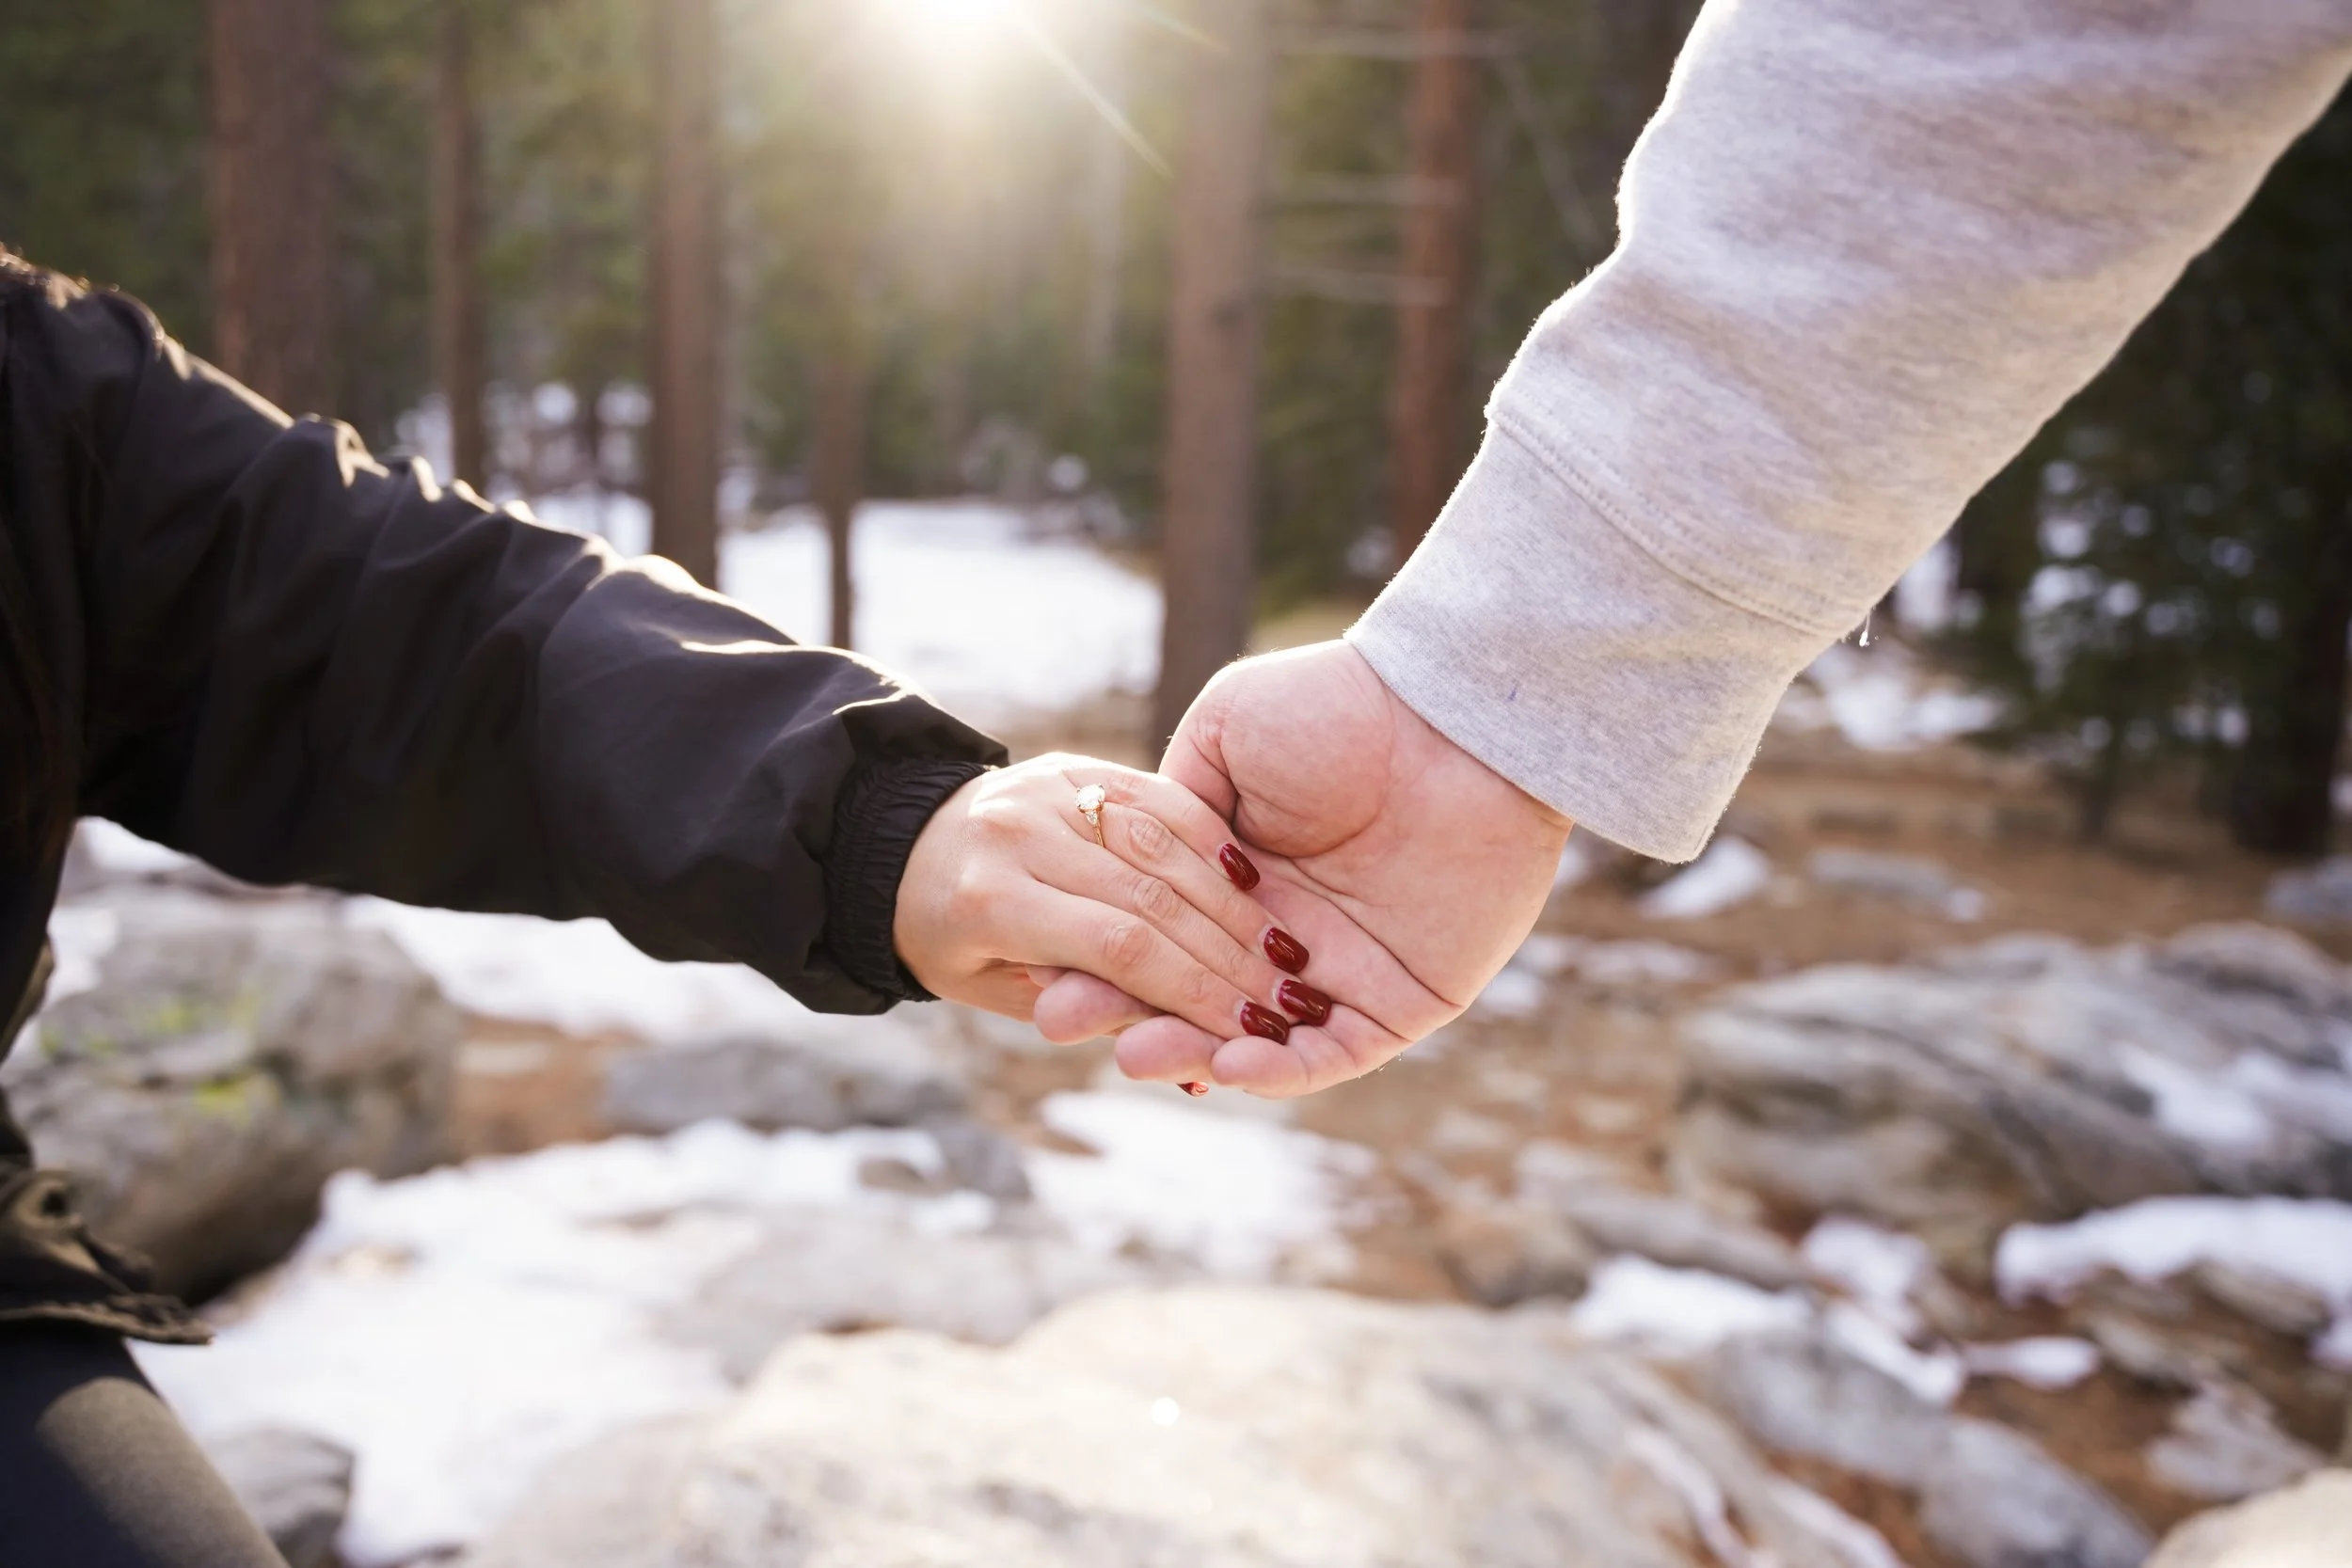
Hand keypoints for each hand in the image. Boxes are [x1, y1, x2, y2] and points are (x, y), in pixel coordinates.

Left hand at [894, 754, 1338, 1052]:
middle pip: (1150, 897)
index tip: (1250, 1034)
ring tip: (1283, 953)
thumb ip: (1086, 1002)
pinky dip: (1211, 841)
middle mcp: (1020, 833)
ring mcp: (1051, 789)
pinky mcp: (1076, 764)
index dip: (1193, 993)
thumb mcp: (997, 992)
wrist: (898, 847)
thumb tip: (1184, 1046)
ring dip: (1233, 904)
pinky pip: (1161, 800)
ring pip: (1165, 844)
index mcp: (992, 900)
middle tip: (1286, 1002)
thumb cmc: (951, 941)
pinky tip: (1251, 884)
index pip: (1118, 949)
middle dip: (1227, 957)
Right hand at [1037, 642, 1570, 1095]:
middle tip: (1068, 1023)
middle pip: (1194, 999)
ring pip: (1255, 1042)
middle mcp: (1285, 936)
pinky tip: (1226, 1066)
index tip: (1045, 977)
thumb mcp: (1224, 734)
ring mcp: (1342, 976)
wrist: (1448, 716)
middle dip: (1130, 1016)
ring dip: (1193, 1053)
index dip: (1101, 962)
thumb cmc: (1339, 706)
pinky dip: (1279, 1072)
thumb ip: (1172, 804)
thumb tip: (1121, 863)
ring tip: (1138, 1055)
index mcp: (1242, 879)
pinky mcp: (1402, 1004)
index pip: (1160, 941)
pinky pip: (1333, 1056)